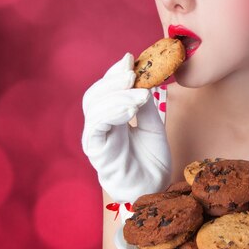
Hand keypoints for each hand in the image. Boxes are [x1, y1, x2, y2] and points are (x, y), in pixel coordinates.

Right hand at [82, 53, 170, 202]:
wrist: (153, 189)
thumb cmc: (152, 161)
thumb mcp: (153, 126)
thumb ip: (144, 105)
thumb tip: (141, 79)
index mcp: (112, 116)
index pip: (107, 88)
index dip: (116, 72)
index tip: (131, 59)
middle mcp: (100, 125)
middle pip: (96, 94)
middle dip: (113, 79)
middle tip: (132, 72)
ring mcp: (96, 138)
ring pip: (94, 107)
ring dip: (117, 95)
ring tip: (139, 94)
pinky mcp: (96, 151)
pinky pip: (96, 126)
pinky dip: (112, 112)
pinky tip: (129, 109)